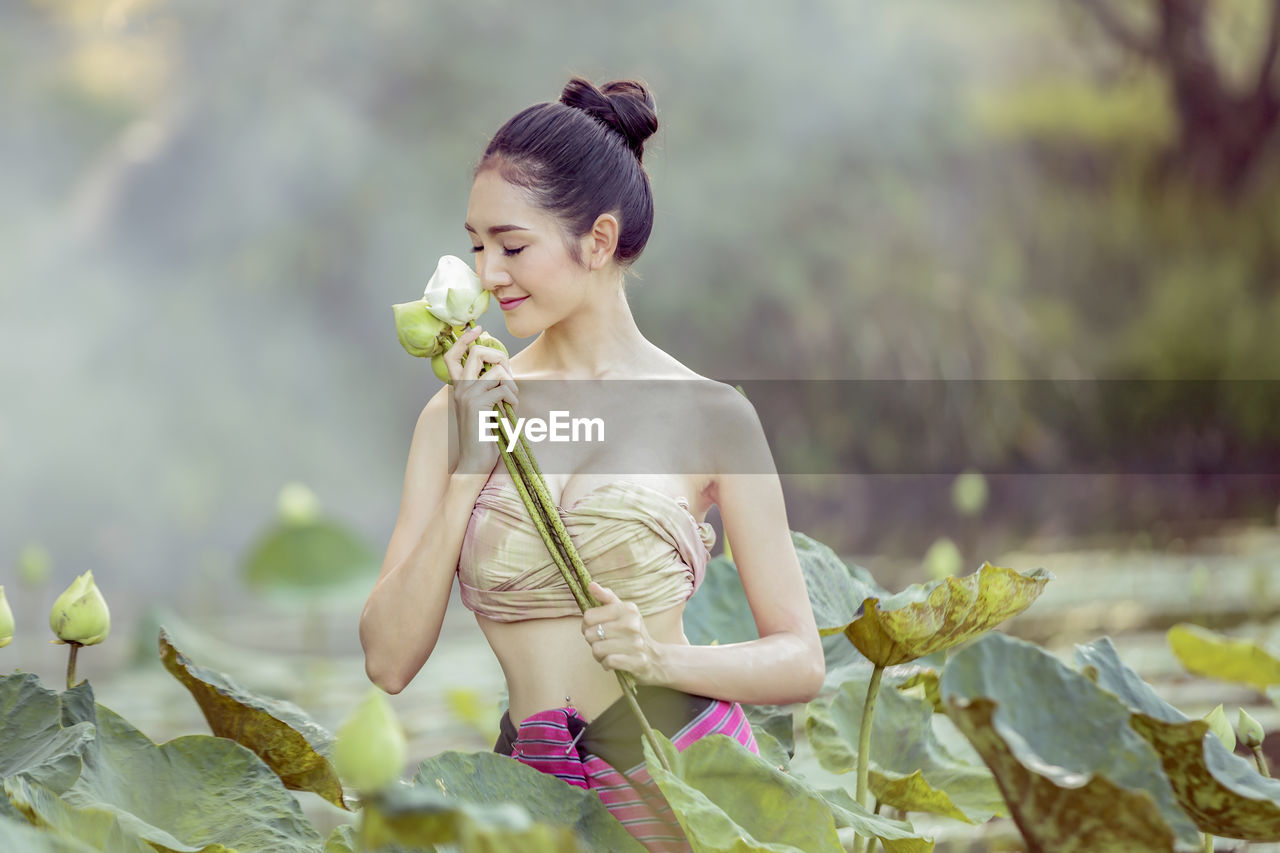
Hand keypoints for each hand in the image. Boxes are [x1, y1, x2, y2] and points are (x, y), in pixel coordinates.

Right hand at [444, 325, 517, 473]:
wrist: (474, 462)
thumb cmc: (483, 437)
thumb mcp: (484, 407)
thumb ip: (487, 388)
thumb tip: (502, 370)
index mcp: (457, 387)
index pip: (453, 354)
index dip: (465, 338)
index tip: (478, 328)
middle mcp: (459, 388)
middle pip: (477, 352)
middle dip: (499, 355)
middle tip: (509, 373)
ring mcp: (467, 395)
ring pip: (497, 371)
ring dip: (512, 384)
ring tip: (512, 400)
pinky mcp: (477, 404)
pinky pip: (503, 388)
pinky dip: (513, 397)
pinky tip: (511, 409)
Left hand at [581, 582, 666, 684]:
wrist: (656, 658)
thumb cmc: (633, 633)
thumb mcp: (624, 612)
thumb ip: (607, 598)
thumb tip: (590, 585)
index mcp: (627, 609)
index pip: (589, 616)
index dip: (587, 625)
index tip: (597, 628)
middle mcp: (632, 624)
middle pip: (590, 634)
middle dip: (593, 641)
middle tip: (604, 642)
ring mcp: (636, 643)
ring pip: (597, 649)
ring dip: (599, 654)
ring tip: (608, 652)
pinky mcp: (636, 661)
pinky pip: (607, 662)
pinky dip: (606, 664)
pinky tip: (614, 661)